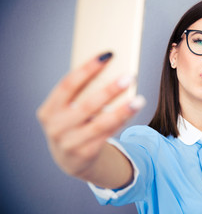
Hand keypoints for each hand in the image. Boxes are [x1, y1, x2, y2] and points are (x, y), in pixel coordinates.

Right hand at [36, 52, 144, 178]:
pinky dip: (121, 121)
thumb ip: (82, 94)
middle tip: (130, 76)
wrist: (69, 159)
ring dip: (122, 110)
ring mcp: (69, 143)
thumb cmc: (72, 124)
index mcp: (49, 110)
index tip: (108, 54)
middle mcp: (56, 127)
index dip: (88, 68)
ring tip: (139, 99)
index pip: (68, 85)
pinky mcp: (85, 154)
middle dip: (110, 90)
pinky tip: (133, 110)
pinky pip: (108, 135)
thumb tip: (111, 70)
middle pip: (87, 105)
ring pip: (101, 123)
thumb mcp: (68, 110)